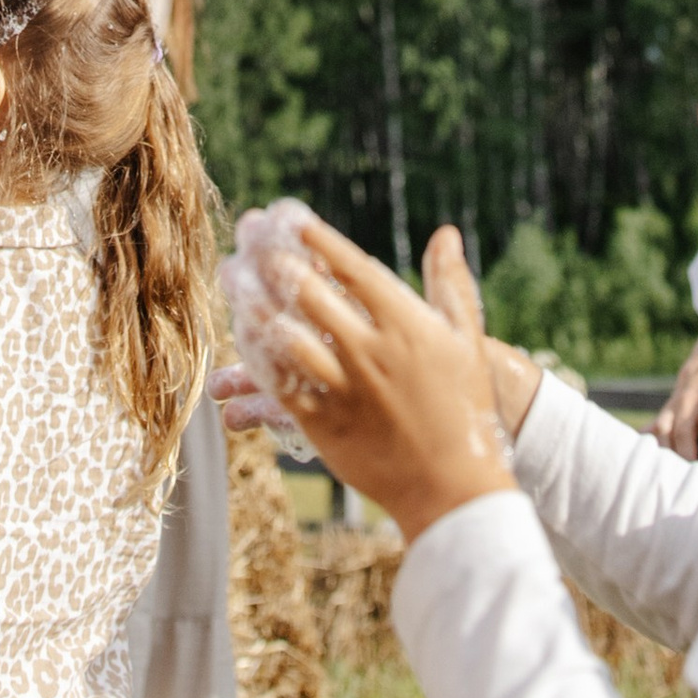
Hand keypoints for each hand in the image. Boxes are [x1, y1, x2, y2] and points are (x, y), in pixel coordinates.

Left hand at [256, 216, 517, 542]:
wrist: (456, 485)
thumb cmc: (467, 407)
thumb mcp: (466, 338)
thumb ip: (450, 282)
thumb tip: (445, 233)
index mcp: (406, 324)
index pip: (352, 268)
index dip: (317, 238)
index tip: (288, 213)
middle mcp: (370, 351)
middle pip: (308, 295)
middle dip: (271, 259)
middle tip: (246, 235)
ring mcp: (344, 390)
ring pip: (284, 337)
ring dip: (252, 303)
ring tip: (231, 277)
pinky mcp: (324, 426)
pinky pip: (279, 386)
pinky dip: (255, 360)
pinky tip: (239, 339)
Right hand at [655, 291, 697, 471]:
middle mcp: (689, 401)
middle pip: (682, 431)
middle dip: (688, 458)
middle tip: (697, 480)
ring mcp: (671, 408)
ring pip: (663, 432)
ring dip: (669, 457)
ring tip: (678, 477)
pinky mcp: (659, 415)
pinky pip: (648, 432)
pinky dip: (649, 449)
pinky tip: (655, 466)